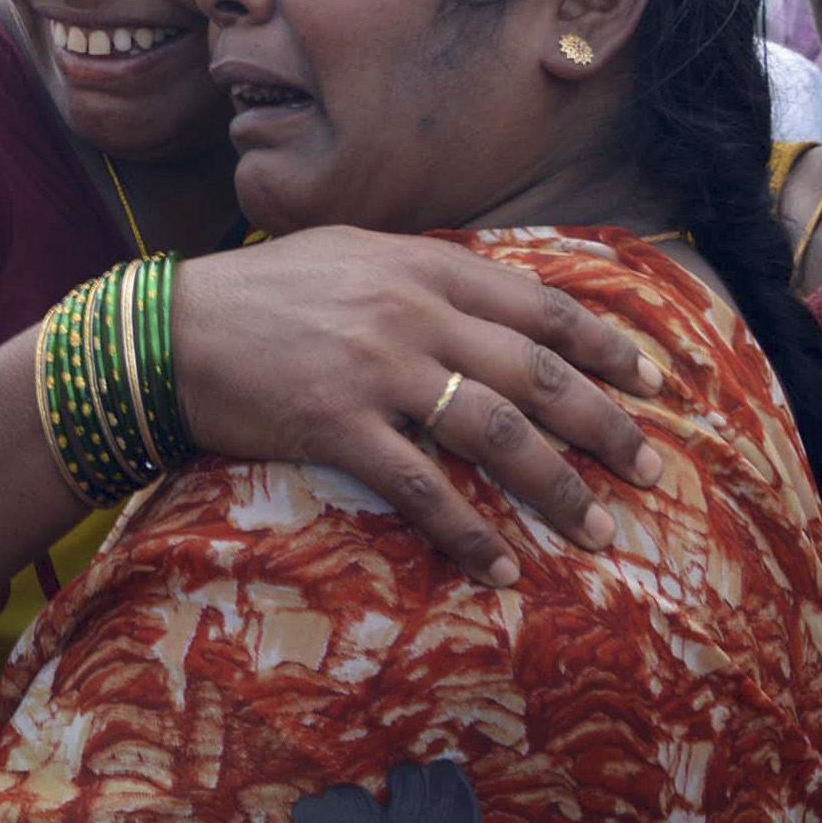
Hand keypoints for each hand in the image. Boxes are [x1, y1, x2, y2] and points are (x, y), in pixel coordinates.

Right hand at [172, 228, 665, 585]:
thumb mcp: (347, 256)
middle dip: (608, 427)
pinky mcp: (337, 426)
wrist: (165, 332)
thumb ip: (420, 274)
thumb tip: (488, 298)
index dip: (606, 347)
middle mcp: (411, 313)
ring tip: (599, 529)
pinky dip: (470, 533)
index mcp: (420, 266)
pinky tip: (501, 566)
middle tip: (653, 470)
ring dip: (557, 488)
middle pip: (538, 375)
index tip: (655, 382)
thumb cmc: (255, 294)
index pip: (540, 305)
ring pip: (498, 435)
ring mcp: (376, 371)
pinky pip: (423, 489)